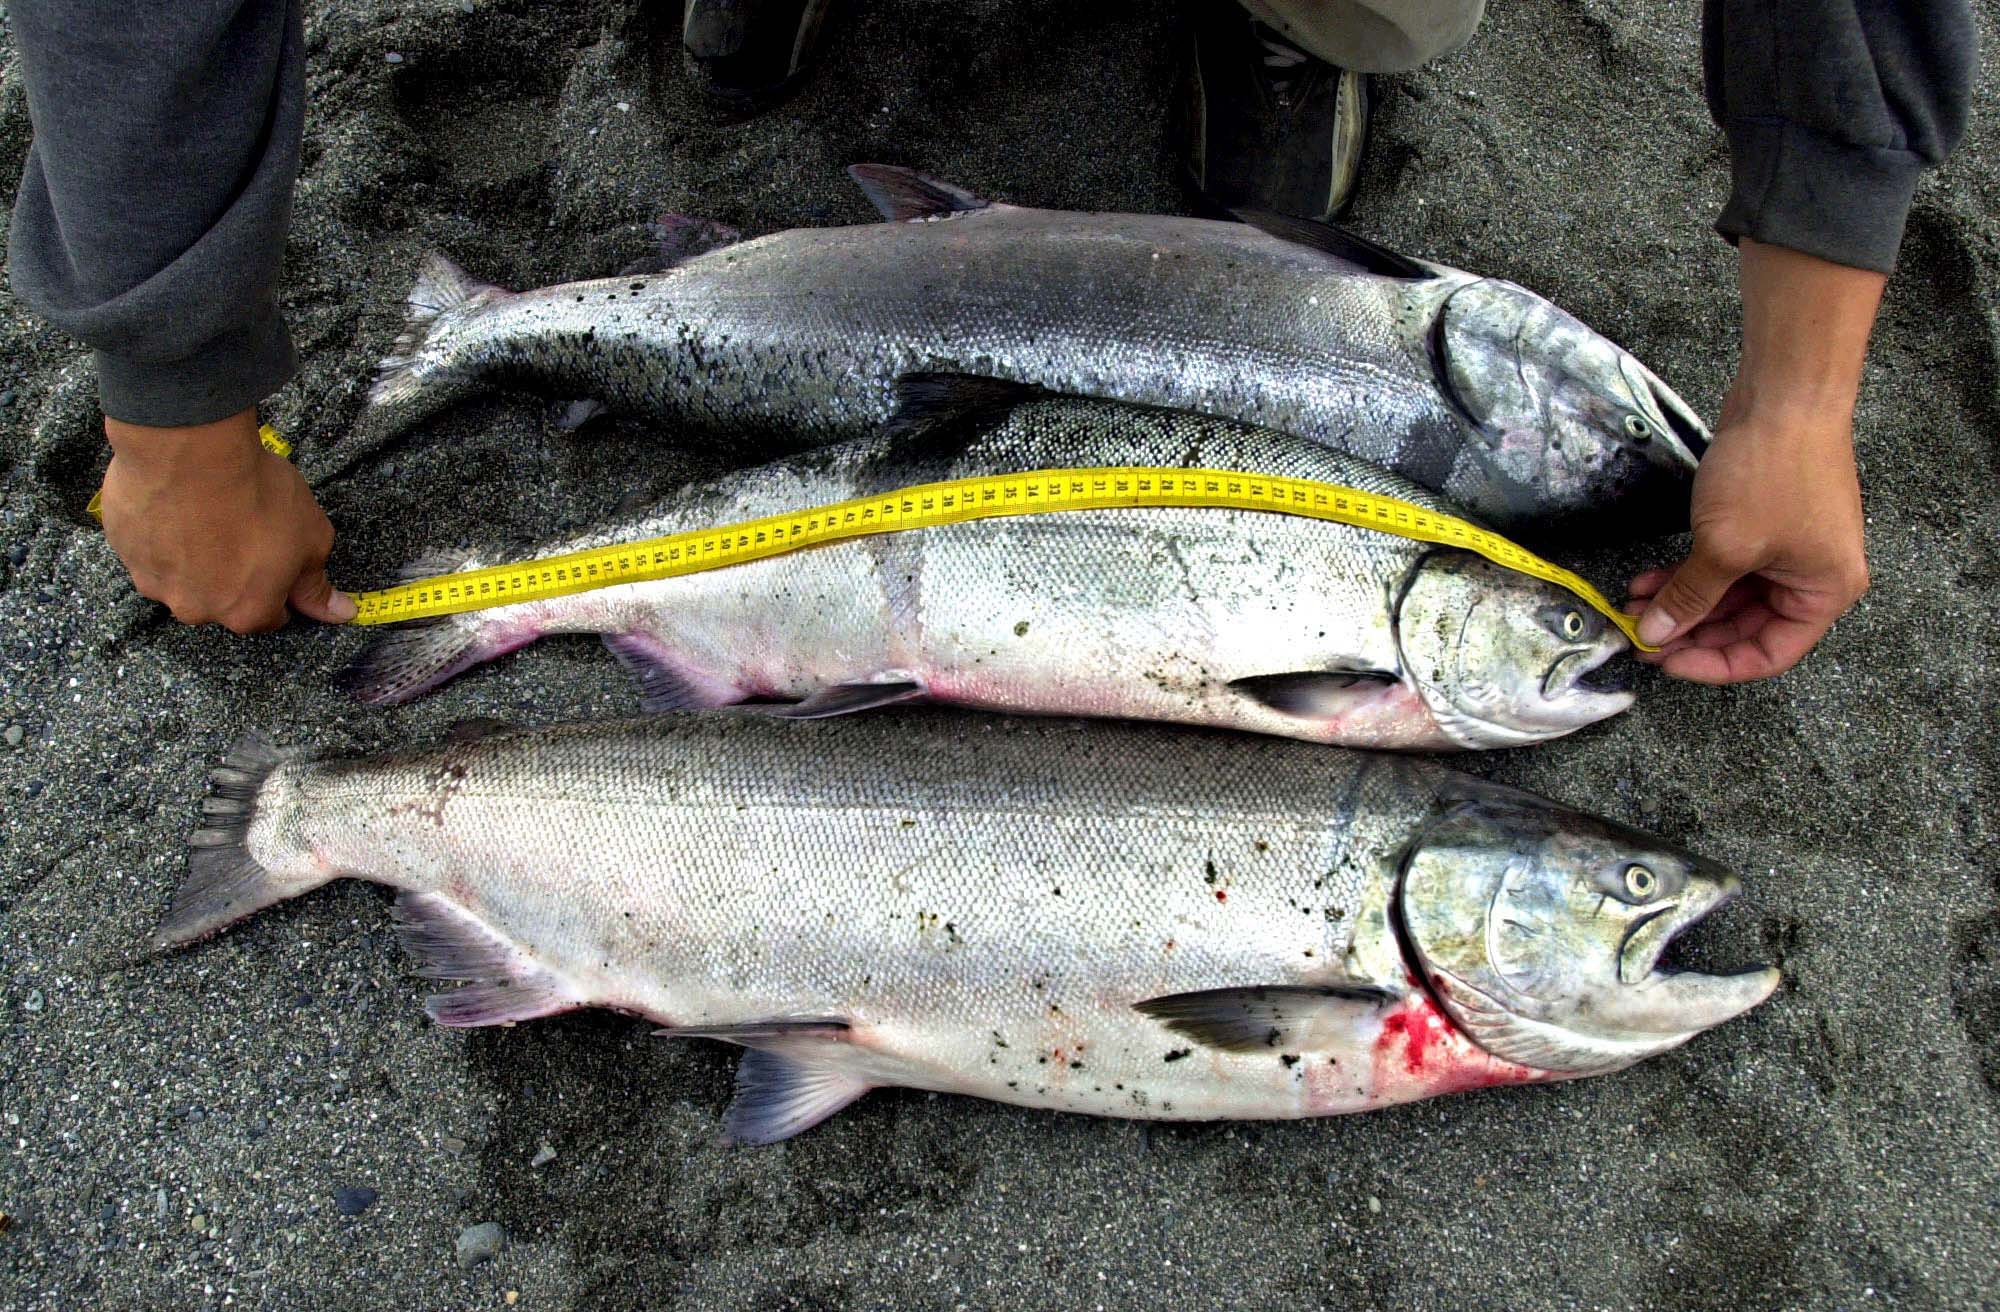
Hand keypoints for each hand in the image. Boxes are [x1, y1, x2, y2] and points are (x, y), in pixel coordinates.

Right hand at [99, 408, 354, 631]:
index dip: (279, 587)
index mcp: (246, 613)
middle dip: (233, 574)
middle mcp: (196, 609)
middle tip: (243, 529)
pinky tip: (176, 506)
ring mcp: (153, 581)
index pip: (270, 617)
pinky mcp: (123, 549)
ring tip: (207, 514)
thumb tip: (339, 613)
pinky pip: (147, 549)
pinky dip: (161, 534)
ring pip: (181, 577)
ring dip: (193, 555)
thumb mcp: (311, 538)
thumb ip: (318, 583)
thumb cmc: (257, 494)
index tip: (278, 561)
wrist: (190, 450)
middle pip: (221, 600)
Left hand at [1628, 238, 1884, 683]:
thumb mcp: (1725, 546)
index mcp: (1825, 593)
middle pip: (1745, 627)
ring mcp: (1789, 549)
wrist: (1784, 394)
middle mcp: (1813, 576)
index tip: (1664, 661)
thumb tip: (1656, 634)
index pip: (1768, 654)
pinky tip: (1647, 579)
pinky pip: (1724, 565)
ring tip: (1632, 606)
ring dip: (1682, 602)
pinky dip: (1688, 574)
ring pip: (1728, 596)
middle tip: (1639, 634)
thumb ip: (1691, 597)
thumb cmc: (1772, 471)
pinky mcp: (1764, 524)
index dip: (1713, 664)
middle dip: (1689, 630)